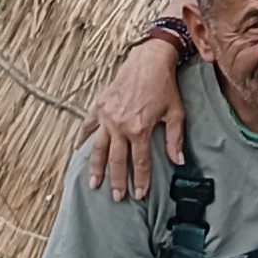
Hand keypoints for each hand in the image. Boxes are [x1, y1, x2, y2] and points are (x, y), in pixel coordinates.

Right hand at [83, 33, 189, 199]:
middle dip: (117, 181)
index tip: (140, 194)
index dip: (141, 180)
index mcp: (139, 129)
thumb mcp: (176, 113)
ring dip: (95, 167)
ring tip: (93, 184)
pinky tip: (78, 151)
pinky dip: (82, 140)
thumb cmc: (165, 86)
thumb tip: (179, 161)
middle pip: (117, 160)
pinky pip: (87, 127)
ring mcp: (106, 116)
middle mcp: (119, 125)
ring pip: (98, 148)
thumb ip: (175, 139)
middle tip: (117, 197)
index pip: (140, 161)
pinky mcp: (99, 107)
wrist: (148, 61)